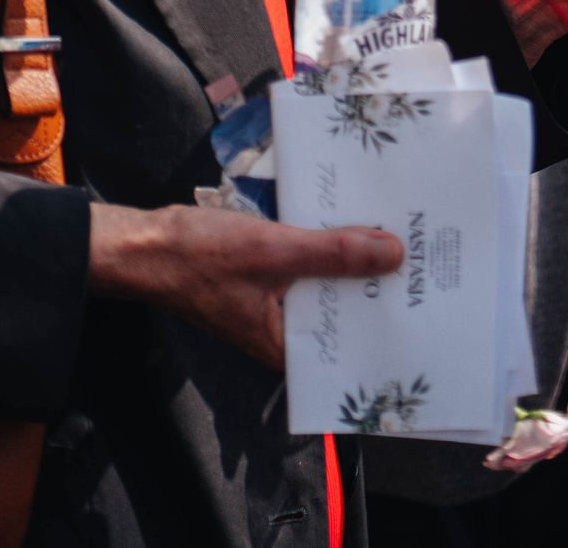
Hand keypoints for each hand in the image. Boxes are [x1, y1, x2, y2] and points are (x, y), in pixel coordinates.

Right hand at [86, 203, 400, 369]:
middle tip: (421, 255)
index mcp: (285, 347)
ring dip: (351, 258)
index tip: (423, 294)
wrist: (144, 244)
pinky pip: (307, 263)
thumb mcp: (274, 251)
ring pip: (326, 282)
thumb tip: (391, 254)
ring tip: (394, 233)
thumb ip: (333, 253)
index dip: (385, 317)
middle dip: (374, 282)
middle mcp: (283, 332)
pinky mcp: (267, 276)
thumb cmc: (198, 258)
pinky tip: (349, 221)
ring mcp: (274, 304)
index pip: (350, 341)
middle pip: (343, 308)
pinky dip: (325, 245)